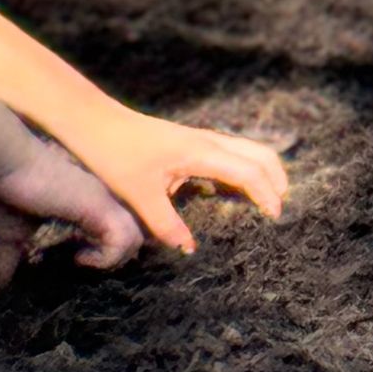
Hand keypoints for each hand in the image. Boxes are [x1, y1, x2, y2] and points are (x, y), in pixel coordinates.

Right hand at [0, 138, 144, 289]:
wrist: (0, 161)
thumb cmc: (4, 189)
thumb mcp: (8, 234)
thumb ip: (7, 260)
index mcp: (85, 202)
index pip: (116, 228)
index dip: (108, 250)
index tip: (79, 260)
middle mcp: (99, 198)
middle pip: (135, 234)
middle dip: (117, 257)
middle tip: (88, 265)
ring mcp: (101, 200)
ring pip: (136, 237)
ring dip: (115, 259)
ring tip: (86, 262)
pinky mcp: (97, 205)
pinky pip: (123, 240)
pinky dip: (107, 258)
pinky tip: (81, 258)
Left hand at [66, 107, 288, 253]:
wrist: (92, 120)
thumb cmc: (113, 154)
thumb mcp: (138, 194)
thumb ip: (166, 224)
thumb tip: (191, 250)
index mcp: (200, 152)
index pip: (249, 172)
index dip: (267, 195)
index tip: (275, 220)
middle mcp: (206, 141)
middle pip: (259, 154)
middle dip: (277, 180)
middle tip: (280, 210)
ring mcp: (199, 138)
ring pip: (246, 149)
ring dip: (263, 171)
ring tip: (268, 200)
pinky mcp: (189, 141)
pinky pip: (230, 151)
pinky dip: (245, 167)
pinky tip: (236, 189)